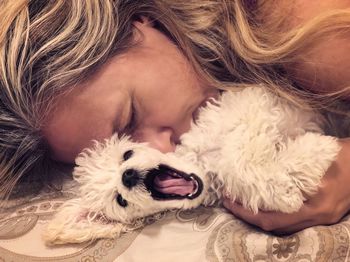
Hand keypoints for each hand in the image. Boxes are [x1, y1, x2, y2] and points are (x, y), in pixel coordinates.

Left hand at [223, 137, 349, 233]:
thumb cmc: (347, 156)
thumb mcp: (322, 155)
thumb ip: (297, 161)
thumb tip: (266, 155)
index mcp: (317, 206)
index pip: (273, 218)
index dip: (247, 213)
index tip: (229, 199)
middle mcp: (318, 217)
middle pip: (275, 227)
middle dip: (248, 217)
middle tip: (229, 202)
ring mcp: (322, 218)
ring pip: (284, 227)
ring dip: (260, 218)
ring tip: (241, 204)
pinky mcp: (323, 214)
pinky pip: (293, 221)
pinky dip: (275, 215)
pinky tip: (264, 205)